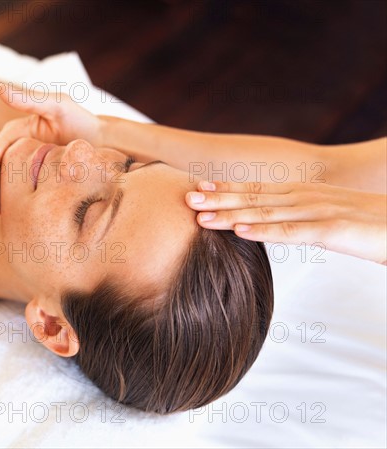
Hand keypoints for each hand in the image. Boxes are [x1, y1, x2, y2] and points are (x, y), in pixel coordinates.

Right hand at [0, 85, 103, 221]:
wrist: (105, 143)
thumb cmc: (83, 121)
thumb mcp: (59, 106)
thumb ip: (31, 99)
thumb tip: (0, 89)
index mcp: (17, 133)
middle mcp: (16, 150)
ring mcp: (25, 167)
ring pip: (2, 186)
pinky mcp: (35, 180)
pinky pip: (17, 194)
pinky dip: (6, 206)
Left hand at [185, 180, 386, 264]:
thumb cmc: (372, 225)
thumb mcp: (330, 218)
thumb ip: (302, 219)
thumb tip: (277, 224)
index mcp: (305, 194)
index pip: (259, 188)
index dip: (227, 187)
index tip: (199, 186)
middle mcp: (307, 197)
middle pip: (255, 197)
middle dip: (218, 197)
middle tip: (186, 196)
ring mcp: (320, 210)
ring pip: (266, 213)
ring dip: (231, 213)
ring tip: (201, 215)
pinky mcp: (334, 228)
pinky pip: (293, 232)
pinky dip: (264, 231)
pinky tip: (240, 231)